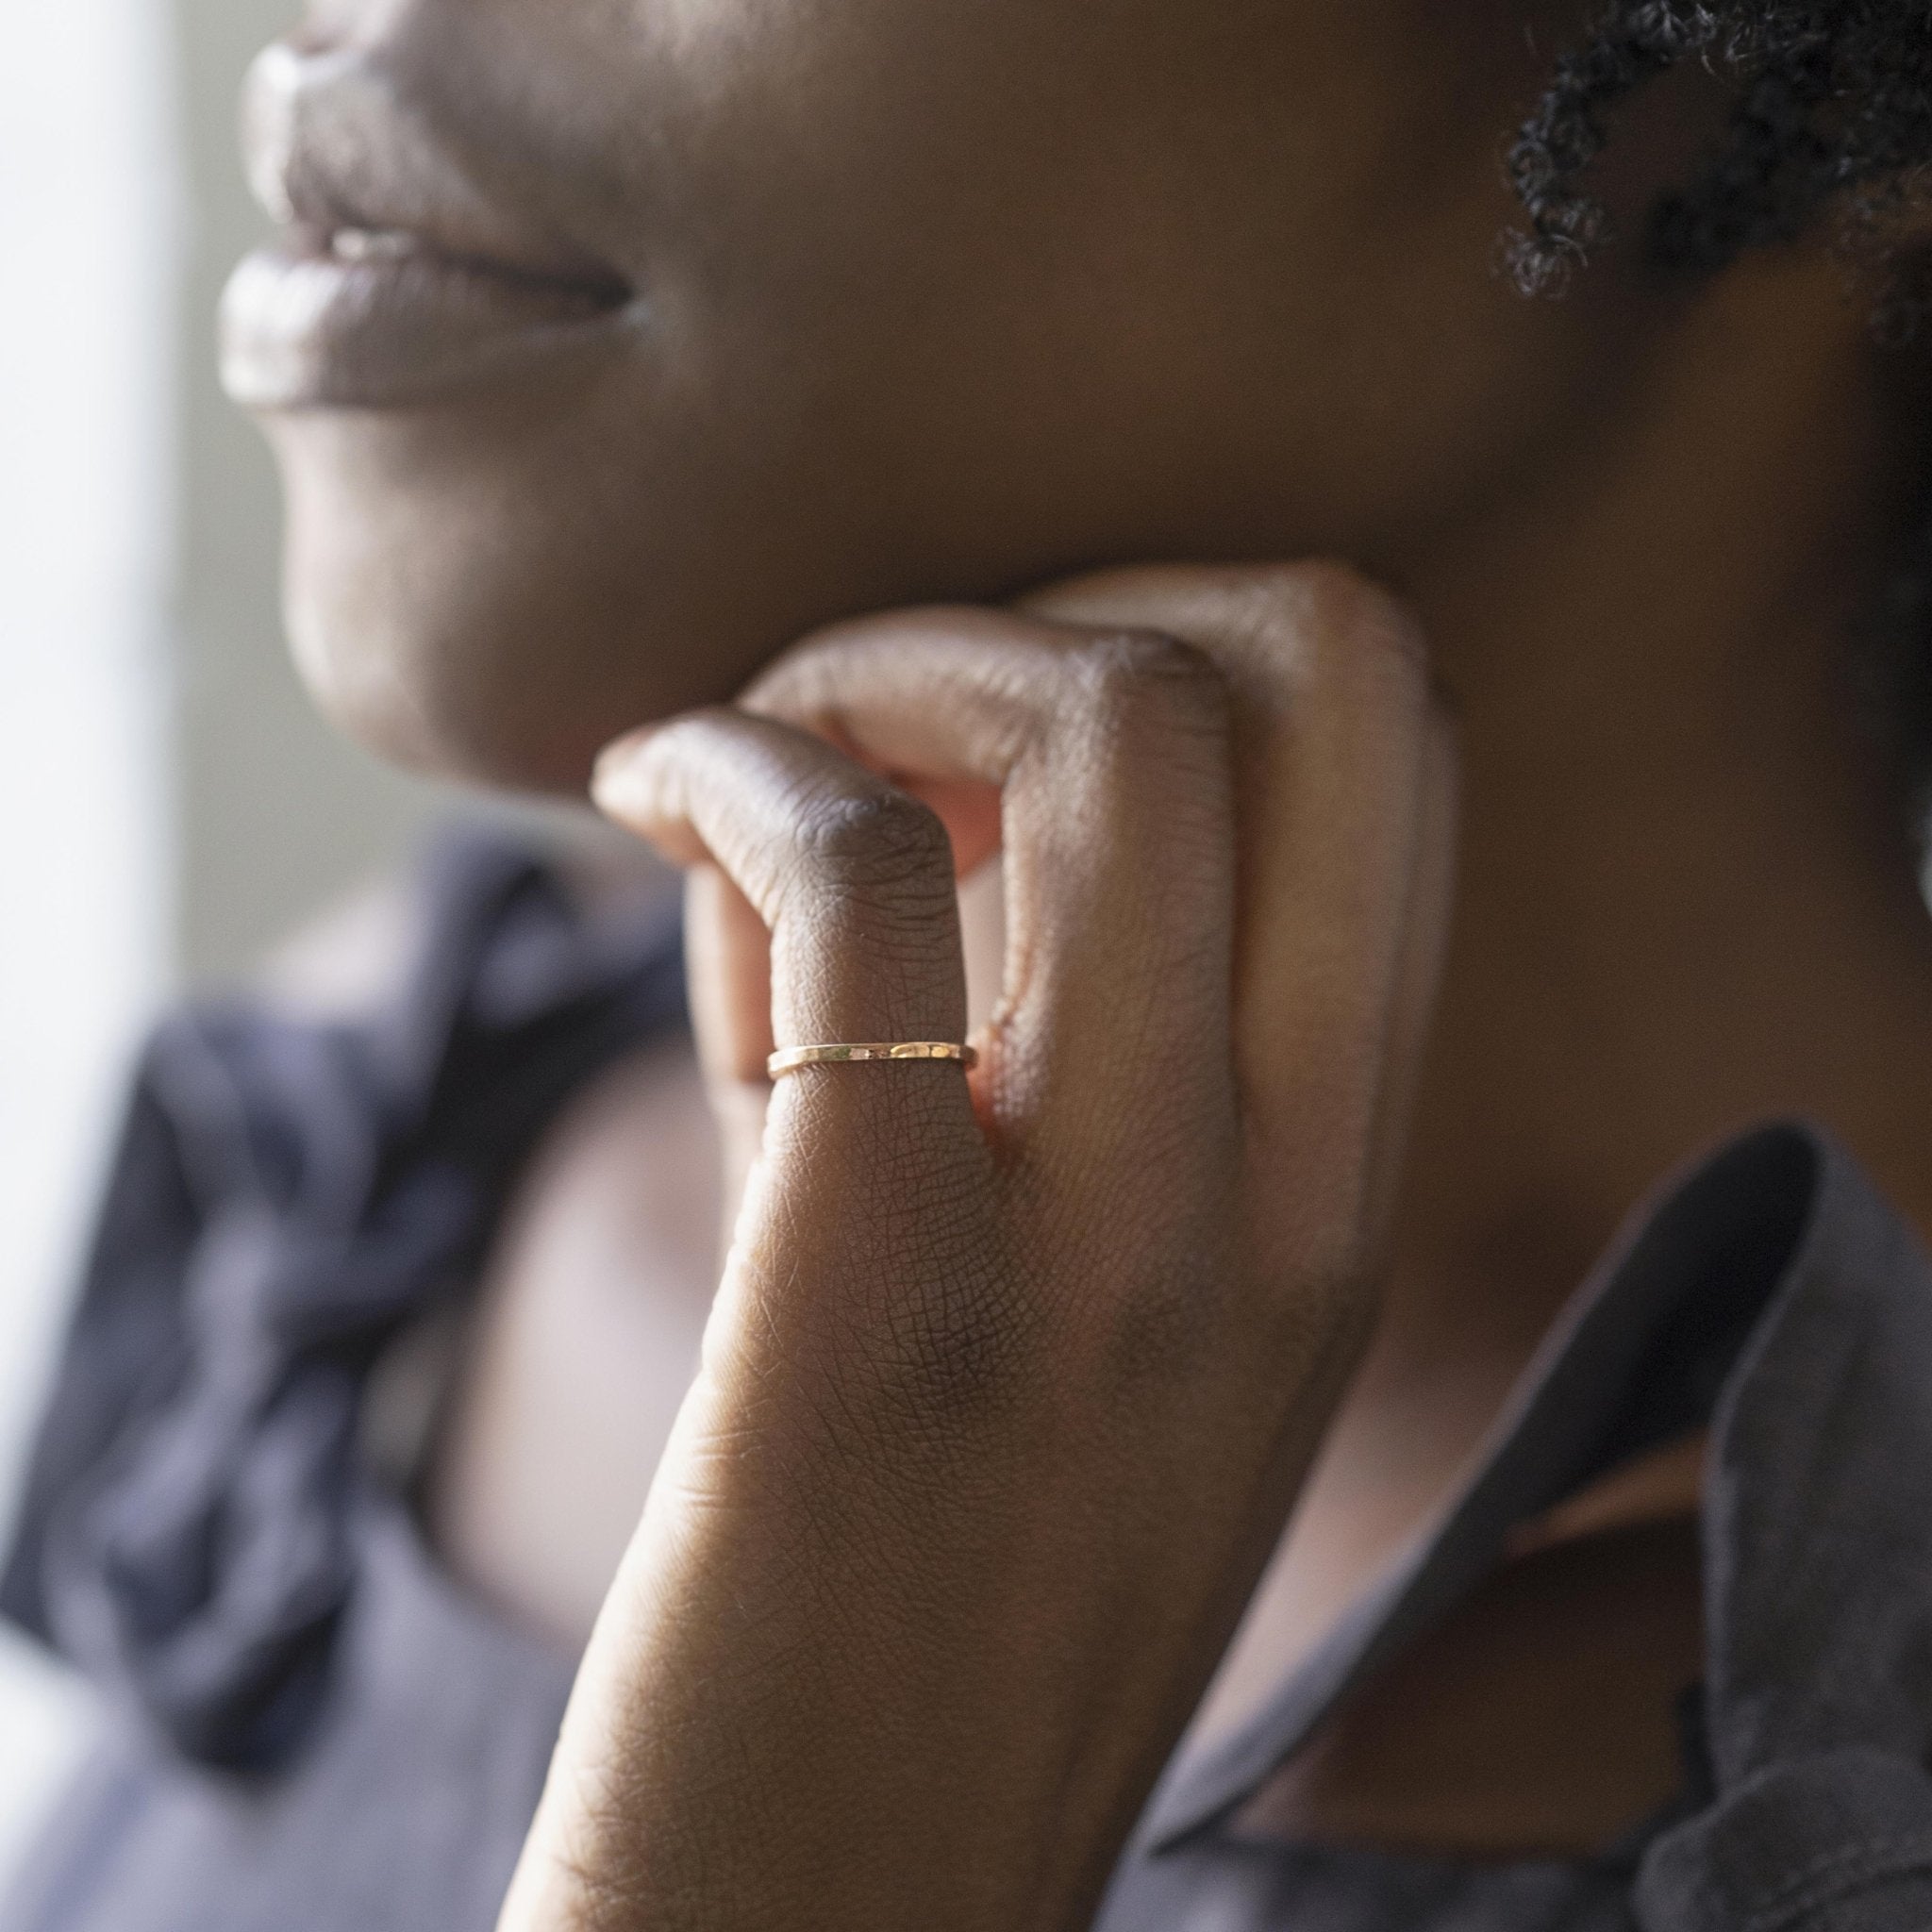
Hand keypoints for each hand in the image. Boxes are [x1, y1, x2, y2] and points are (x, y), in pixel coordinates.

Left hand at [498, 564, 1455, 1931]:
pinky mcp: (877, 1301)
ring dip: (878, 661)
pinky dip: (719, 762)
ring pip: (1112, 725)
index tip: (993, 733)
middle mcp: (1287, 1200)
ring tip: (739, 756)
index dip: (1191, 640)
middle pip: (1311, 662)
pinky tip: (635, 794)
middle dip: (1066, 600)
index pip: (1403, 742)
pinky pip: (843, 875)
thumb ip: (1039, 1039)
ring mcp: (1116, 1255)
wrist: (824, 1910)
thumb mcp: (1075, 1300)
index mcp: (1344, 1190)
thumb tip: (873, 783)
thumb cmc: (918, 1582)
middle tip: (877, 704)